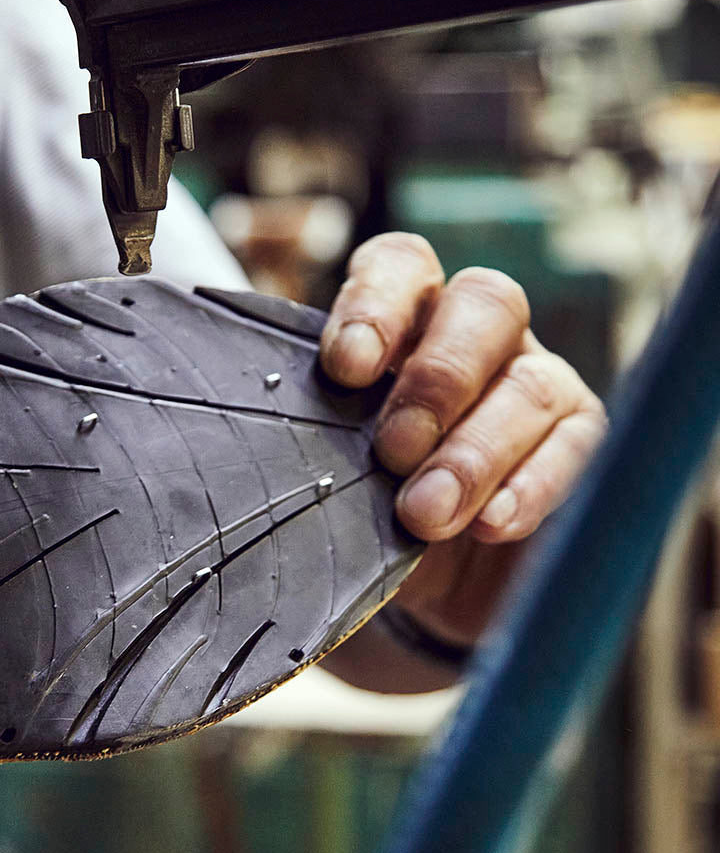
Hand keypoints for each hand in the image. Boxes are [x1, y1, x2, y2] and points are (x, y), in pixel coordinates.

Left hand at [319, 233, 606, 652]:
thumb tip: (272, 449)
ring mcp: (536, 382)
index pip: (400, 265)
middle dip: (438, 378)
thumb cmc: (360, 507)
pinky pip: (575, 448)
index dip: (376, 302)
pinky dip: (530, 487)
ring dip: (474, 453)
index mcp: (403, 320)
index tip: (346, 367)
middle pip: (485, 304)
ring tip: (425, 515)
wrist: (426, 586)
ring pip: (530, 385)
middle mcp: (476, 336)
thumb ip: (311, 441)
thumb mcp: (326, 471)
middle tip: (392, 452)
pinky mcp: (579, 440)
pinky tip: (491, 523)